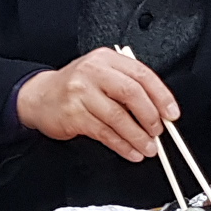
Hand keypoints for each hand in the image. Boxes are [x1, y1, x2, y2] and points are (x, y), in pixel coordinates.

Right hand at [15, 48, 181, 162]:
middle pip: (131, 93)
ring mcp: (81, 93)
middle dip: (150, 116)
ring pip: (118, 117)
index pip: (142, 75)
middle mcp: (93, 72)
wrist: (39, 96)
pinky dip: (121, 145)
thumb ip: (128, 85)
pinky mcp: (73, 114)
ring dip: (137, 136)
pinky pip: (104, 132)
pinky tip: (130, 151)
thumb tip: (159, 110)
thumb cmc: (75, 87)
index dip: (161, 96)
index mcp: (106, 59)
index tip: (171, 114)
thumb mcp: (101, 74)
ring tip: (148, 148)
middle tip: (158, 132)